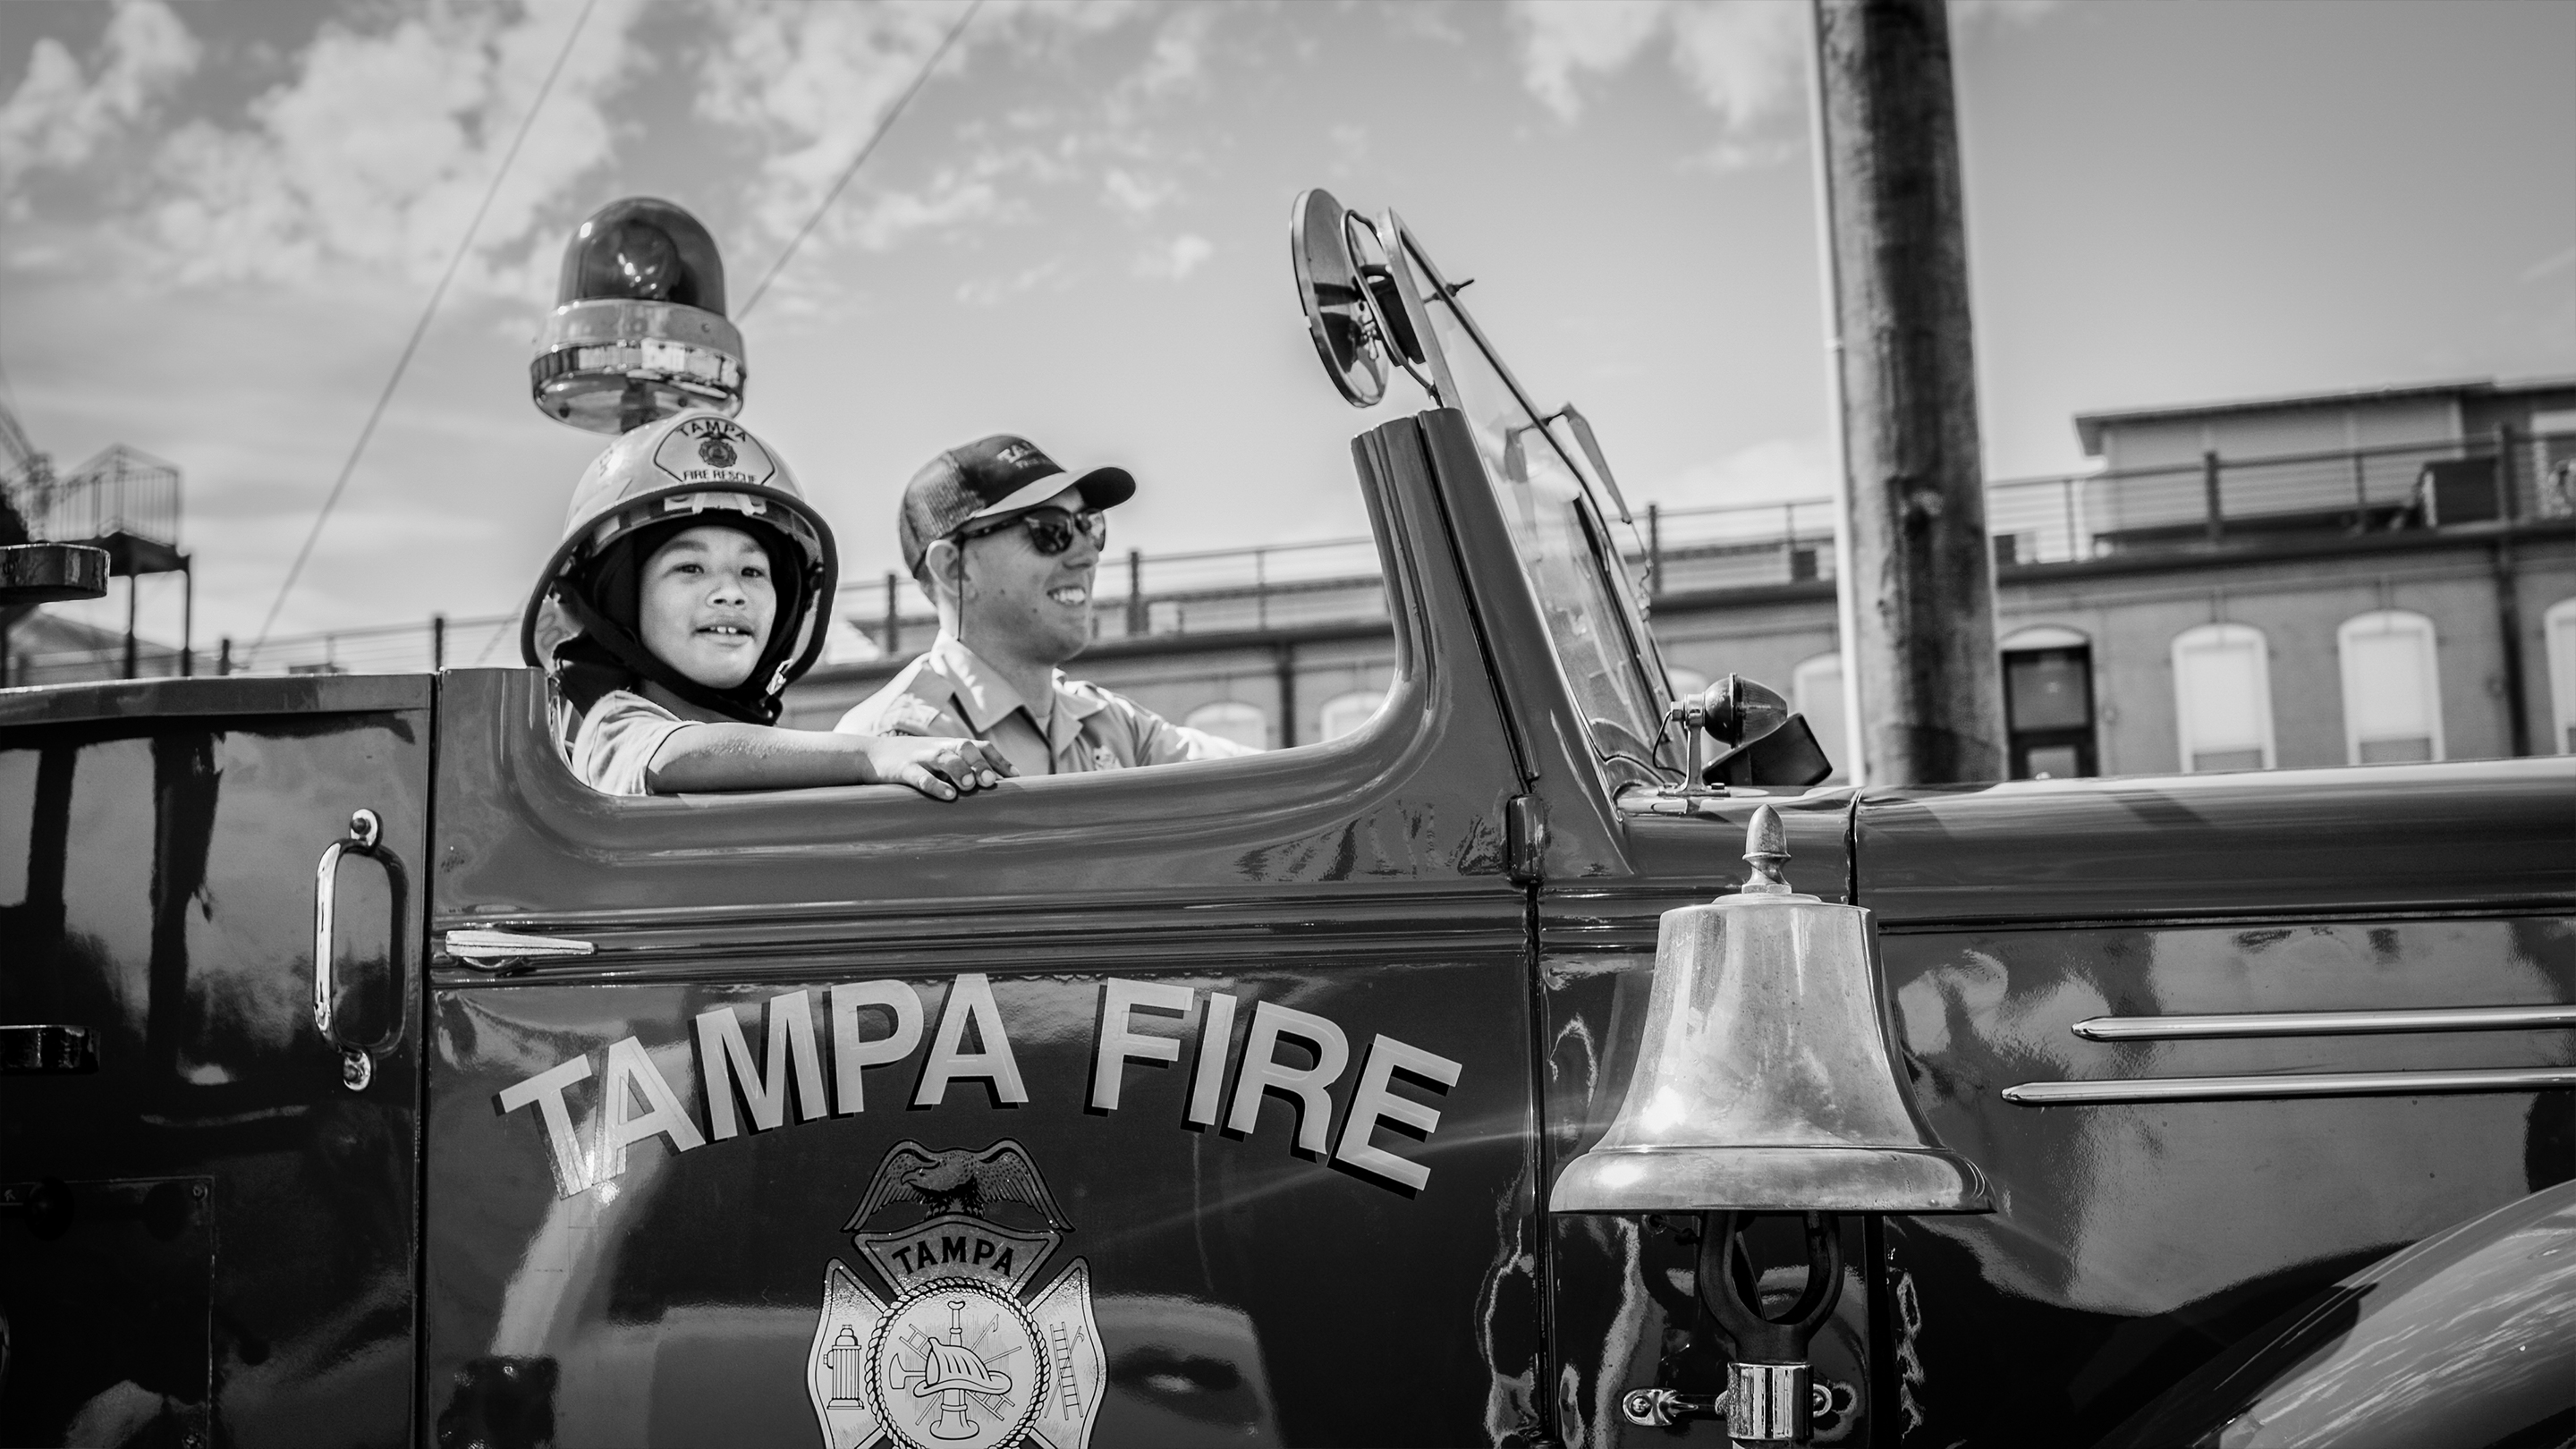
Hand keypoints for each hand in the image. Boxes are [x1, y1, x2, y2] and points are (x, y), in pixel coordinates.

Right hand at [863, 734, 1014, 800]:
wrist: (871, 755)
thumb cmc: (913, 761)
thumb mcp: (937, 760)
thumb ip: (961, 769)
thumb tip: (990, 788)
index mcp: (950, 745)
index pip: (980, 746)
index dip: (999, 760)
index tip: (1015, 777)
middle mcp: (938, 747)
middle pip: (964, 747)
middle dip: (980, 763)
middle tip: (991, 782)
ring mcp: (920, 757)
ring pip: (944, 757)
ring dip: (959, 769)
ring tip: (970, 785)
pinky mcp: (902, 769)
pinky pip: (920, 776)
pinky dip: (934, 784)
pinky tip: (948, 795)